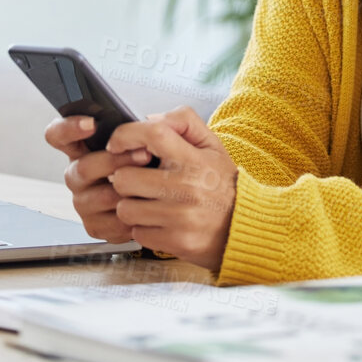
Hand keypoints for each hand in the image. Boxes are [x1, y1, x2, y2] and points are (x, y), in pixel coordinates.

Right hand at [45, 115, 152, 243]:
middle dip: (116, 161)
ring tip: (152, 184)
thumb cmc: (143, 164)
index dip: (69, 128)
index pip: (58, 135)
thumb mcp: (136, 141)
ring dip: (129, 190)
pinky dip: (134, 215)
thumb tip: (145, 121)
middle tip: (144, 155)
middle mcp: (76, 175)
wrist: (154, 199)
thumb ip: (133, 129)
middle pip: (83, 167)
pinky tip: (148, 207)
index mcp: (79, 150)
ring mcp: (82, 202)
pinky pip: (112, 222)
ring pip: (100, 197)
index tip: (91, 123)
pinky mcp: (94, 226)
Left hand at [105, 107, 238, 273]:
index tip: (116, 144)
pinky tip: (158, 222)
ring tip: (149, 203)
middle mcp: (187, 187)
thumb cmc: (223, 184)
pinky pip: (137, 233)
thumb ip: (183, 122)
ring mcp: (180, 217)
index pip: (154, 134)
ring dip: (131, 206)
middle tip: (139, 181)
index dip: (126, 135)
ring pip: (125, 208)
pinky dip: (143, 228)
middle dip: (126, 178)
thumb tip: (148, 118)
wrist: (244, 226)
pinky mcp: (175, 242)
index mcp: (195, 159)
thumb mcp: (212, 145)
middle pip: (125, 177)